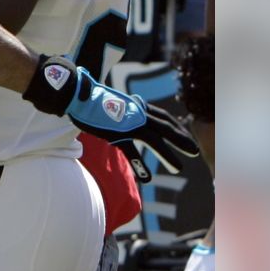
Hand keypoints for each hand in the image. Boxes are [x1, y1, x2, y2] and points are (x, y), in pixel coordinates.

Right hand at [22, 56, 198, 182]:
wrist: (75, 91)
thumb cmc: (89, 96)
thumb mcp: (111, 102)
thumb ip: (121, 109)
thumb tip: (126, 109)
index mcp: (136, 106)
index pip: (163, 116)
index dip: (176, 127)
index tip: (186, 137)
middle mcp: (136, 113)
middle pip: (166, 126)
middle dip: (182, 139)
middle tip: (195, 152)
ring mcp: (127, 121)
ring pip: (155, 139)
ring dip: (168, 154)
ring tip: (179, 168)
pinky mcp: (116, 131)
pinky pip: (131, 150)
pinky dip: (140, 165)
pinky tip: (147, 179)